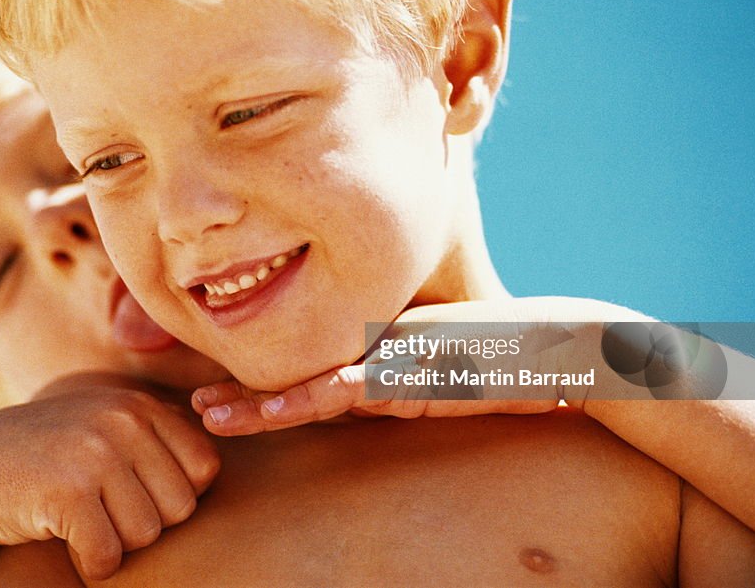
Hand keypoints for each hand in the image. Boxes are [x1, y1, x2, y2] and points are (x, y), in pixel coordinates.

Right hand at [0, 374, 219, 586]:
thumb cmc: (52, 458)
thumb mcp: (109, 428)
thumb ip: (161, 436)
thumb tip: (217, 467)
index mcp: (142, 405)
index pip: (205, 470)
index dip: (170, 494)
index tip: (129, 488)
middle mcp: (124, 420)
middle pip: (180, 509)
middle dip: (143, 521)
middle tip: (98, 504)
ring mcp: (96, 452)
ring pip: (147, 535)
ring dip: (113, 541)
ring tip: (79, 515)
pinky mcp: (69, 491)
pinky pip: (108, 555)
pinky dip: (88, 562)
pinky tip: (62, 536)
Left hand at [192, 297, 629, 435]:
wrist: (557, 342)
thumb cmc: (504, 359)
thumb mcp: (443, 374)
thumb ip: (402, 384)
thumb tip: (361, 398)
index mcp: (380, 349)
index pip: (313, 370)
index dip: (267, 385)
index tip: (224, 396)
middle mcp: (376, 348)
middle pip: (299, 373)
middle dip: (246, 391)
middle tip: (196, 403)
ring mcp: (391, 357)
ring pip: (311, 381)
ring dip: (259, 401)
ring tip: (209, 412)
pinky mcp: (413, 370)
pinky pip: (353, 388)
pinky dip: (311, 398)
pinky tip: (275, 409)